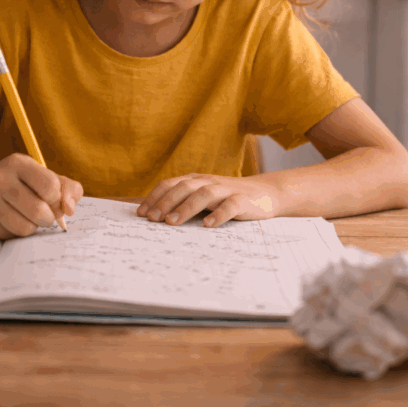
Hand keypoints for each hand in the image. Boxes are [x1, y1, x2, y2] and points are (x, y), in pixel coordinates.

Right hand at [0, 152, 82, 239]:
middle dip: (48, 218)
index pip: (50, 186)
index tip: (54, 201)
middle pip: (39, 211)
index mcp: (19, 163)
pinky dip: (17, 232)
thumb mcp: (46, 177)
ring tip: (28, 217)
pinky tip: (12, 221)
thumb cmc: (24, 184)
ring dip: (33, 227)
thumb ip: (68, 189)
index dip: (58, 200)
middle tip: (44, 214)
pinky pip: (11, 235)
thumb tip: (69, 210)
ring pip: (25, 227)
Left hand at [136, 174, 284, 227]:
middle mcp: (209, 182)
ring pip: (204, 194)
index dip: (154, 197)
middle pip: (184, 187)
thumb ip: (185, 203)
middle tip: (152, 219)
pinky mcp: (244, 200)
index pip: (170, 184)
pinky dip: (219, 214)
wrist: (266, 194)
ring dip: (186, 207)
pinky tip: (208, 226)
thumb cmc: (228, 200)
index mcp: (196, 181)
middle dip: (165, 202)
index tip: (141, 214)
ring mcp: (227, 190)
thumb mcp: (205, 199)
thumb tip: (154, 218)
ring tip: (172, 222)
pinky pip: (231, 205)